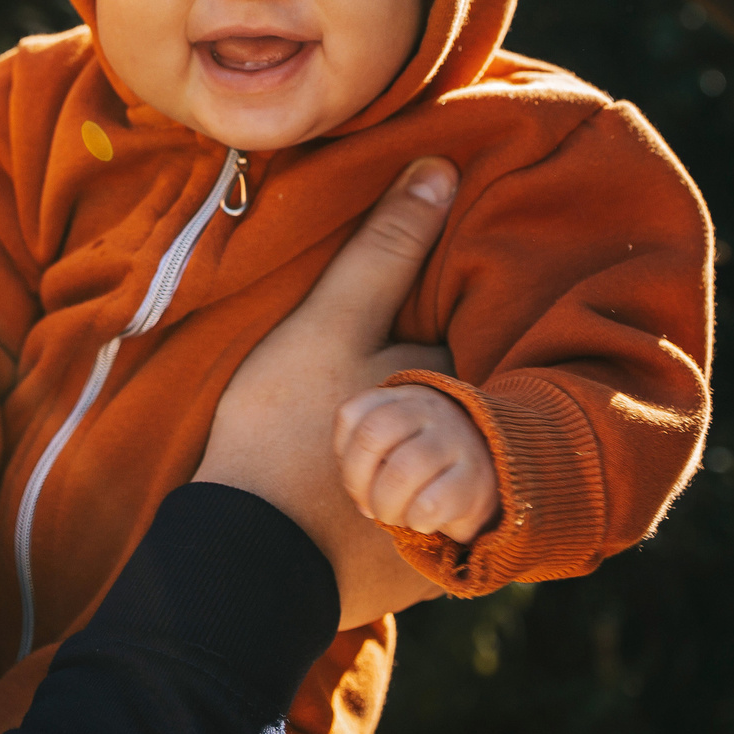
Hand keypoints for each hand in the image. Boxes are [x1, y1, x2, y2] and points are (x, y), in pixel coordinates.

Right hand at [195, 156, 459, 629]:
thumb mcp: (326, 326)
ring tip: (411, 410)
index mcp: (462, 392)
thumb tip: (442, 169)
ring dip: (448, 435)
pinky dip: (425, 487)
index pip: (490, 336)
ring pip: (463, 453)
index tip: (455, 294)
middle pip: (479, 398)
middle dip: (463, 377)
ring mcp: (459, 516)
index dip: (471, 311)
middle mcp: (479, 458)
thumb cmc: (283, 430)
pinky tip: (391, 472)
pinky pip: (441, 507)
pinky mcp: (429, 563)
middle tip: (418, 355)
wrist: (243, 563)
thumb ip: (384, 251)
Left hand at [334, 385, 498, 542]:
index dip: (344, 457)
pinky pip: (430, 503)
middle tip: (370, 506)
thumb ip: (370, 453)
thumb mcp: (399, 442)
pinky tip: (423, 522)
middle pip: (372, 436)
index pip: (352, 415)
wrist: (499, 473)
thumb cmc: (431, 465)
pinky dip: (416, 520)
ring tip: (394, 516)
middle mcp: (431, 410)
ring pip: (401, 470)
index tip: (357, 482)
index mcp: (404, 397)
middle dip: (358, 483)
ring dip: (386, 506)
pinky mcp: (476, 478)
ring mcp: (456, 440)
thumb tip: (361, 497)